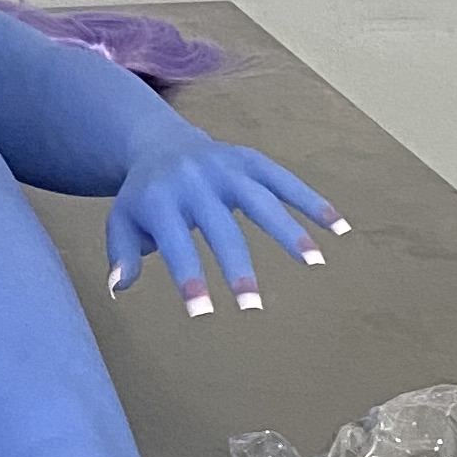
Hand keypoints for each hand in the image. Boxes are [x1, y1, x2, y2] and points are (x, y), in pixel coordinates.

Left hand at [107, 135, 344, 317]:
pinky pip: (285, 180)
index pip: (176, 244)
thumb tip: (118, 287)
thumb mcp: (122, 221)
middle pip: (222, 228)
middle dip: (238, 268)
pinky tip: (338, 227)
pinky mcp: (250, 160)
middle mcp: (195, 181)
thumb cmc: (143, 197)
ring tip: (315, 263)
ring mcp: (226, 167)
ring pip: (261, 200)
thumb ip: (122, 254)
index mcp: (160, 199)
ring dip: (289, 230)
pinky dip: (312, 202)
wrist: (160, 144)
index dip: (189, 277)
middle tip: (253, 307)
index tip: (203, 313)